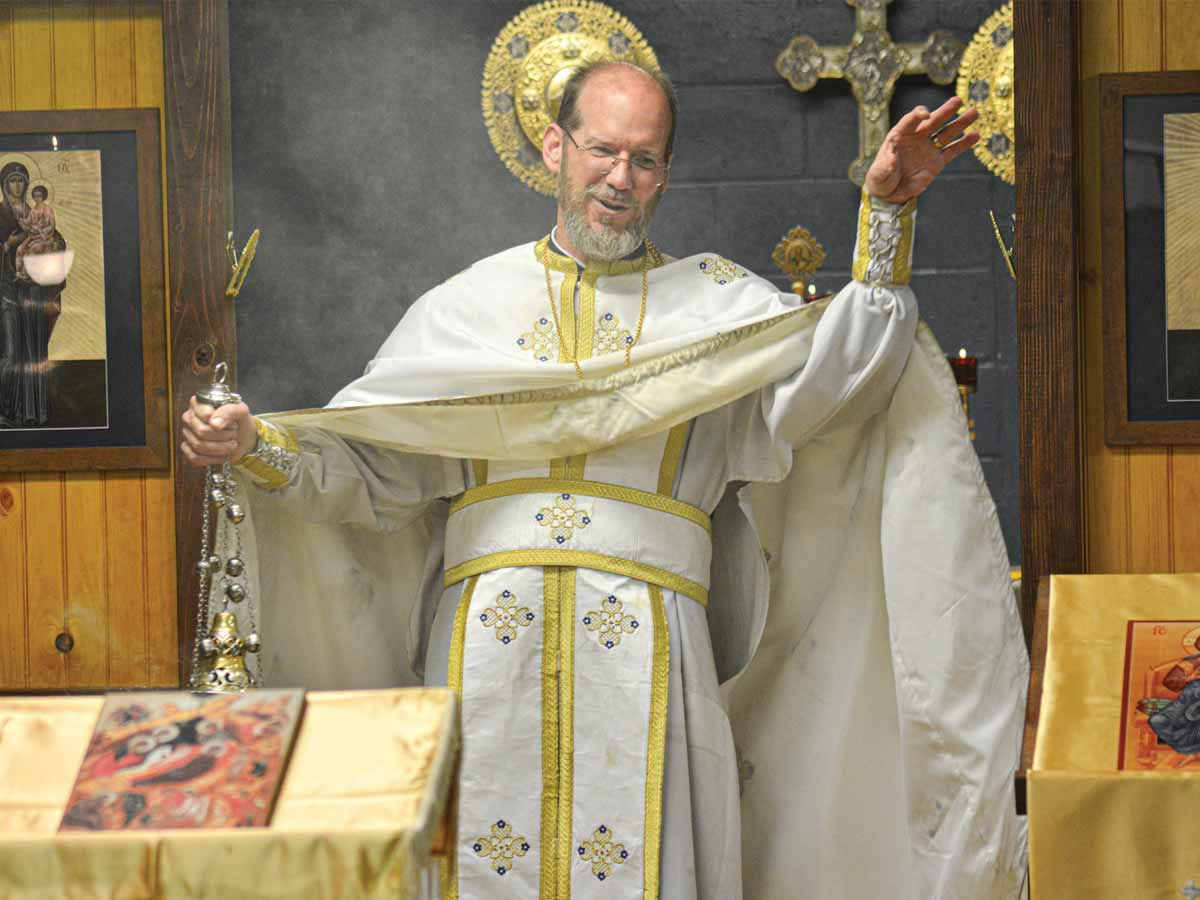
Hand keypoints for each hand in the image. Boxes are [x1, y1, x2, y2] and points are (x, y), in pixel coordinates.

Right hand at [180, 394, 256, 467]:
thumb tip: (214, 424)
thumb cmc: (239, 420)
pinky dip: (213, 459)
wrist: (243, 436)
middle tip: (234, 435)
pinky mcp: (189, 449)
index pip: (204, 414)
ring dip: (220, 448)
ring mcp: (187, 434)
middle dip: (223, 436)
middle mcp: (189, 417)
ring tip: (232, 444)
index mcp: (199, 404)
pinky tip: (223, 455)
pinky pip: (196, 458)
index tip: (233, 424)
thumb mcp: (241, 411)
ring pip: (198, 445)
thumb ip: (229, 411)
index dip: (220, 421)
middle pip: (201, 431)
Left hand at [864, 96, 979, 203]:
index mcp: (900, 135)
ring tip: (974, 112)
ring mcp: (928, 149)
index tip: (926, 115)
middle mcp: (916, 138)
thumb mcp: (878, 174)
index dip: (918, 115)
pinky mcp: (937, 162)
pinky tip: (975, 135)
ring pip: (946, 133)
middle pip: (932, 121)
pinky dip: (964, 144)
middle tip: (958, 101)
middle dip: (945, 111)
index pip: (910, 120)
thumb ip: (885, 165)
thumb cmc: (880, 179)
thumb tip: (893, 157)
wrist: (889, 194)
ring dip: (960, 123)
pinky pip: (952, 151)